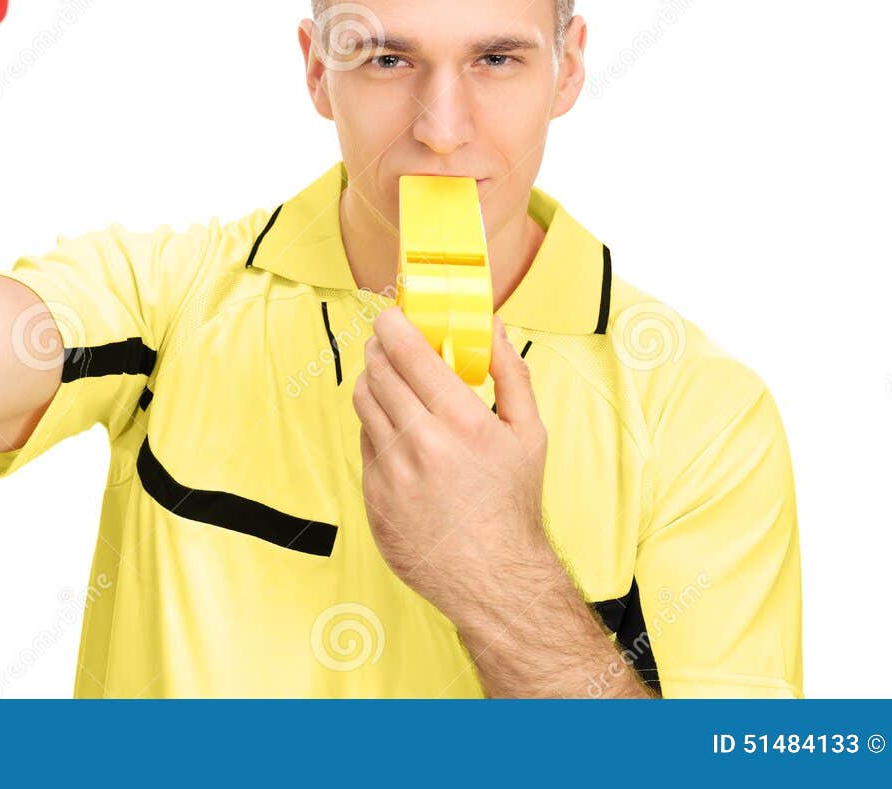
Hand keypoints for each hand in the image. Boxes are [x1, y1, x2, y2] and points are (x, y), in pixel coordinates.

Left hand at [352, 309, 551, 621]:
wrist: (492, 577)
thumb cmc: (512, 503)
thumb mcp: (528, 434)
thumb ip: (509, 373)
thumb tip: (492, 325)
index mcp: (462, 422)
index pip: (408, 353)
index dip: (393, 325)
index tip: (391, 315)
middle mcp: (421, 443)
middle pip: (377, 371)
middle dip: (381, 349)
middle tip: (390, 344)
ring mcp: (391, 471)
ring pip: (363, 403)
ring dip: (373, 383)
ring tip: (393, 385)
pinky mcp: (372, 495)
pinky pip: (364, 443)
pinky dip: (377, 428)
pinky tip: (400, 433)